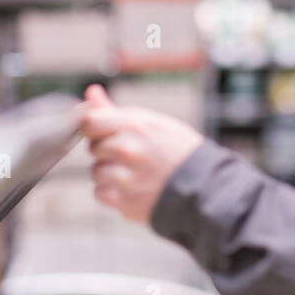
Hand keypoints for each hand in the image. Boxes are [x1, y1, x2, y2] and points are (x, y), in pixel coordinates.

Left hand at [78, 83, 205, 223]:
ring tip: (136, 172)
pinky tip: (133, 187)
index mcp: (134, 126)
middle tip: (132, 155)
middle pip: (93, 148)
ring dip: (109, 173)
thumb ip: (115, 111)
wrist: (206, 187)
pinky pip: (100, 192)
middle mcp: (127, 150)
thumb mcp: (154, 122)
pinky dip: (112, 192)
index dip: (94, 127)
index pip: (89, 122)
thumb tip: (91, 93)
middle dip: (107, 150)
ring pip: (96, 171)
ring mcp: (124, 178)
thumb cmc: (181, 152)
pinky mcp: (124, 201)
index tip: (102, 133)